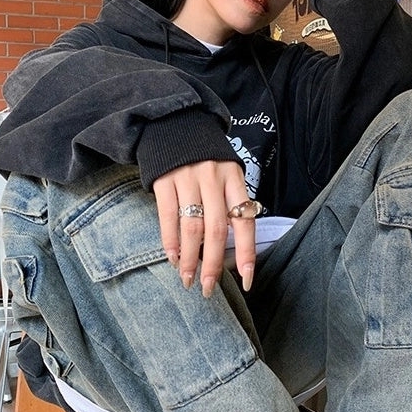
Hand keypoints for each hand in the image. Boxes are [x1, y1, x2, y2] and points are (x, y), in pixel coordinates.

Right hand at [153, 160, 256, 297]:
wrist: (174, 123)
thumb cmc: (205, 157)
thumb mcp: (225, 173)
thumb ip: (228, 203)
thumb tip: (227, 248)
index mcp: (234, 179)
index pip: (245, 222)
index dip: (247, 254)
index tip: (246, 281)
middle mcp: (214, 179)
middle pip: (216, 231)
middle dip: (213, 265)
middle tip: (208, 288)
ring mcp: (188, 178)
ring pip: (192, 228)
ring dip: (189, 258)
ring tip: (187, 279)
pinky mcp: (164, 179)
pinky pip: (168, 217)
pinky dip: (170, 241)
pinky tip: (172, 257)